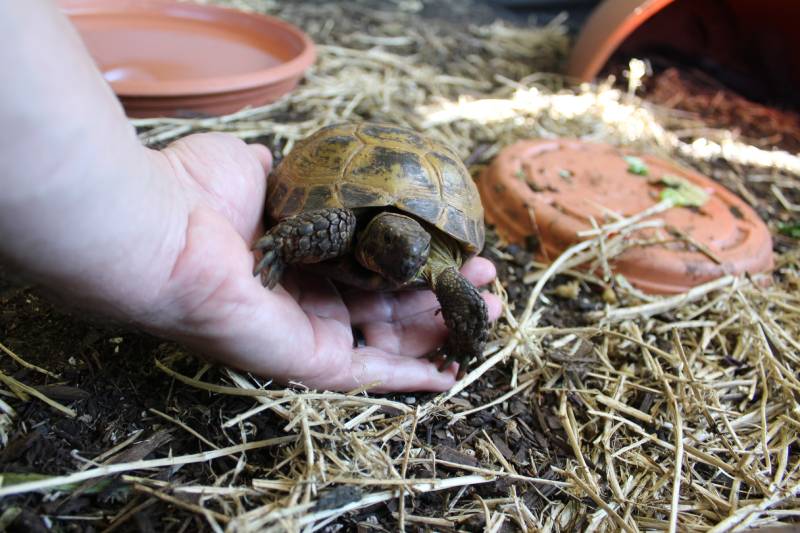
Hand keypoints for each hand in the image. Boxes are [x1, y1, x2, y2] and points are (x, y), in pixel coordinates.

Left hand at [144, 133, 501, 391]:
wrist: (160, 229)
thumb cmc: (197, 193)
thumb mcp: (253, 168)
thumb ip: (284, 174)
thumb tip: (287, 159)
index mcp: (297, 260)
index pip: (365, 268)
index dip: (411, 259)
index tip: (452, 244)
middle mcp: (305, 301)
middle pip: (388, 306)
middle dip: (439, 295)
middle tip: (486, 280)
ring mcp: (307, 335)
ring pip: (389, 341)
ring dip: (440, 330)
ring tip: (491, 311)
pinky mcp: (307, 361)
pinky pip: (368, 377)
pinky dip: (411, 377)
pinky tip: (451, 372)